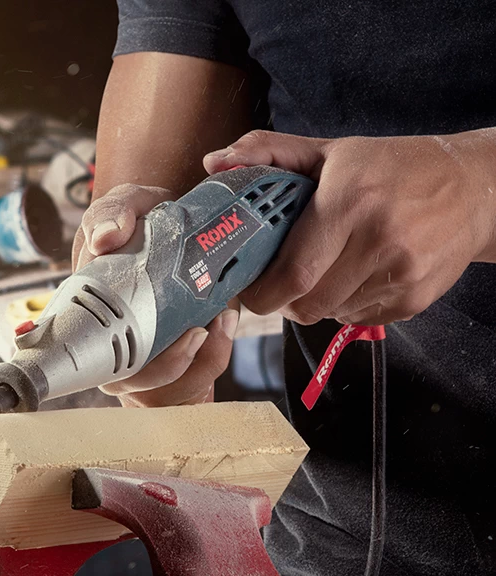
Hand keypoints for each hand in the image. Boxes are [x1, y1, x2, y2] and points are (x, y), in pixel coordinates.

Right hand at [73, 183, 240, 407]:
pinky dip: (212, 361)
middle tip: (198, 331)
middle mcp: (111, 348)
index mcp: (86, 315)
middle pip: (132, 384)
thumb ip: (113, 212)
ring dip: (200, 364)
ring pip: (167, 390)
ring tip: (221, 321)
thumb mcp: (130, 204)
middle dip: (168, 367)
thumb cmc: (145, 223)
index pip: (84, 359)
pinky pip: (192, 386)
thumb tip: (104, 240)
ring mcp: (146, 362)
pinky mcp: (178, 368)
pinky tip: (223, 327)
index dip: (110, 361)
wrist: (183, 227)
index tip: (140, 337)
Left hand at [204, 130, 495, 324]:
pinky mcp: (416, 298)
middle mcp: (379, 239)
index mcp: (350, 201)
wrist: (477, 188)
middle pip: (307, 302)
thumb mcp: (331, 151)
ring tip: (319, 271)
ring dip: (313, 301)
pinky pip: (358, 318)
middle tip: (274, 285)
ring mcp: (402, 273)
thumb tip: (213, 163)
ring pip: (330, 313)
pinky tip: (352, 275)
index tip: (247, 288)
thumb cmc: (391, 167)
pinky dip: (343, 305)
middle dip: (281, 301)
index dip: (261, 292)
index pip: (292, 272)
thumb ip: (268, 152)